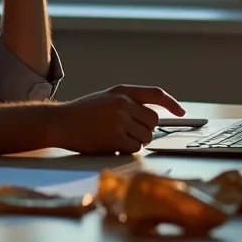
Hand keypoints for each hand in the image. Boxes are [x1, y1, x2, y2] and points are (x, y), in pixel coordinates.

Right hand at [49, 85, 185, 154]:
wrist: (59, 122)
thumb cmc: (83, 113)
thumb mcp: (106, 98)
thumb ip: (128, 103)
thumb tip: (154, 118)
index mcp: (122, 91)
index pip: (155, 94)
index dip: (171, 103)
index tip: (182, 112)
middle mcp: (123, 103)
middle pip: (153, 121)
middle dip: (146, 130)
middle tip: (130, 133)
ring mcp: (119, 120)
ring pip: (145, 137)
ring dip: (135, 142)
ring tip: (116, 138)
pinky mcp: (114, 137)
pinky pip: (134, 148)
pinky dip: (125, 150)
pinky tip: (111, 144)